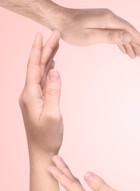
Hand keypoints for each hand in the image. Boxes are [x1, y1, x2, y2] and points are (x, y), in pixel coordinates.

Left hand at [19, 31, 62, 156]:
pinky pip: (43, 80)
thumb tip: (55, 71)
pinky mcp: (38, 101)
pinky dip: (48, 68)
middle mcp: (29, 93)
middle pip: (37, 65)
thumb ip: (53, 92)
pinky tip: (52, 64)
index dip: (39, 49)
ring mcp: (33, 97)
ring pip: (40, 71)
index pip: (34, 66)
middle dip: (45, 49)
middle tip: (55, 34)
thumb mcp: (52, 115)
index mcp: (30, 94)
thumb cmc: (47, 137)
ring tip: (55, 43)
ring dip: (47, 57)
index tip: (44, 35)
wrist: (41, 151)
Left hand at [47, 156, 139, 190]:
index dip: (62, 175)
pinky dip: (78, 186)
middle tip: (53, 160)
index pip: (72, 187)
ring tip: (62, 169)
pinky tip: (77, 182)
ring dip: (70, 179)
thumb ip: (100, 186)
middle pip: (72, 189)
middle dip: (63, 174)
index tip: (51, 165)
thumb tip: (86, 174)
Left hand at [57, 8, 139, 58]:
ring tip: (135, 55)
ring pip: (122, 31)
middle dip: (136, 43)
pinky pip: (115, 31)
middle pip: (127, 30)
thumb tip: (128, 37)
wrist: (58, 19)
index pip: (129, 29)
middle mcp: (109, 16)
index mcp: (108, 19)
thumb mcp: (90, 36)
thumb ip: (110, 37)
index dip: (139, 39)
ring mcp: (105, 18)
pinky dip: (120, 40)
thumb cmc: (71, 29)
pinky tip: (124, 49)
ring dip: (129, 43)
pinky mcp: (100, 21)